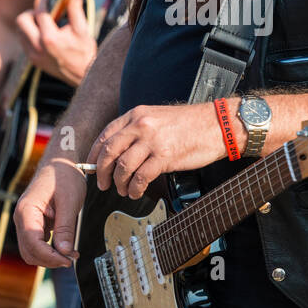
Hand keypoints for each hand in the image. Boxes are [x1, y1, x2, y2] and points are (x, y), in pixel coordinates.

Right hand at [14, 156, 87, 267]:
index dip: (49, 257)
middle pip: (29, 251)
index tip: (67, 260)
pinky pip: (38, 243)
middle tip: (71, 259)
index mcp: (27, 210)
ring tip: (71, 254)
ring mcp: (26, 221)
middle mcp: (22, 217)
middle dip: (49, 259)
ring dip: (50, 257)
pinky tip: (66, 248)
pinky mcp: (34, 223)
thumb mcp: (69, 202)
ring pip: (32, 251)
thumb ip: (65, 228)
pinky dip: (50, 250)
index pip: (32, 243)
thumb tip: (64, 252)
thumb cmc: (63, 175)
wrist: (60, 163)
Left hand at [15, 0, 97, 85]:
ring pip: (20, 31)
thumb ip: (76, 8)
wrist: (83, 77)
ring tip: (43, 23)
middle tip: (42, 12)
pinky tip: (43, 34)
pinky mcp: (33, 60)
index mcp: (50, 38)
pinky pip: (24, 42)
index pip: (40, 13)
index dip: (42, 0)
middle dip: (30, 12)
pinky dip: (30, 34)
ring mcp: (33, 55)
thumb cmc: (84, 52)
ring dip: (29, 24)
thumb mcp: (82, 30)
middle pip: (21, 21)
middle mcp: (38, 47)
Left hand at [89, 101, 226, 199]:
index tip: (91, 167)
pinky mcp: (165, 157)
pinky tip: (136, 192)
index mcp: (136, 115)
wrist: (216, 125)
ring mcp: (152, 141)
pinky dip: (135, 188)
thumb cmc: (190, 124)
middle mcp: (141, 126)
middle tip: (103, 184)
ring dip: (119, 183)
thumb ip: (137, 130)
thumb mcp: (157, 118)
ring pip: (123, 167)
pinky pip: (141, 177)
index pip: (106, 135)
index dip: (94, 154)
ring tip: (123, 190)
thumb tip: (119, 151)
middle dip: (102, 172)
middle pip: (109, 152)